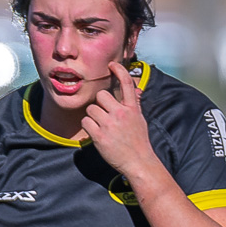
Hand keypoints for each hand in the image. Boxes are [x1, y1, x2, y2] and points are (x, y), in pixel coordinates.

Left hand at [80, 62, 156, 178]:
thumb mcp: (140, 119)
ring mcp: (110, 124)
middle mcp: (121, 113)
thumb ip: (134, 104)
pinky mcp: (99, 135)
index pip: (126, 83)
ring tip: (100, 126)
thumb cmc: (138, 141)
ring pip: (91, 109)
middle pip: (101, 95)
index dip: (119, 71)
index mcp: (132, 108)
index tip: (112, 65)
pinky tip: (94, 133)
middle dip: (99, 104)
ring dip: (92, 116)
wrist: (138, 161)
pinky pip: (85, 122)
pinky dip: (87, 126)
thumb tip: (135, 90)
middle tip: (103, 115)